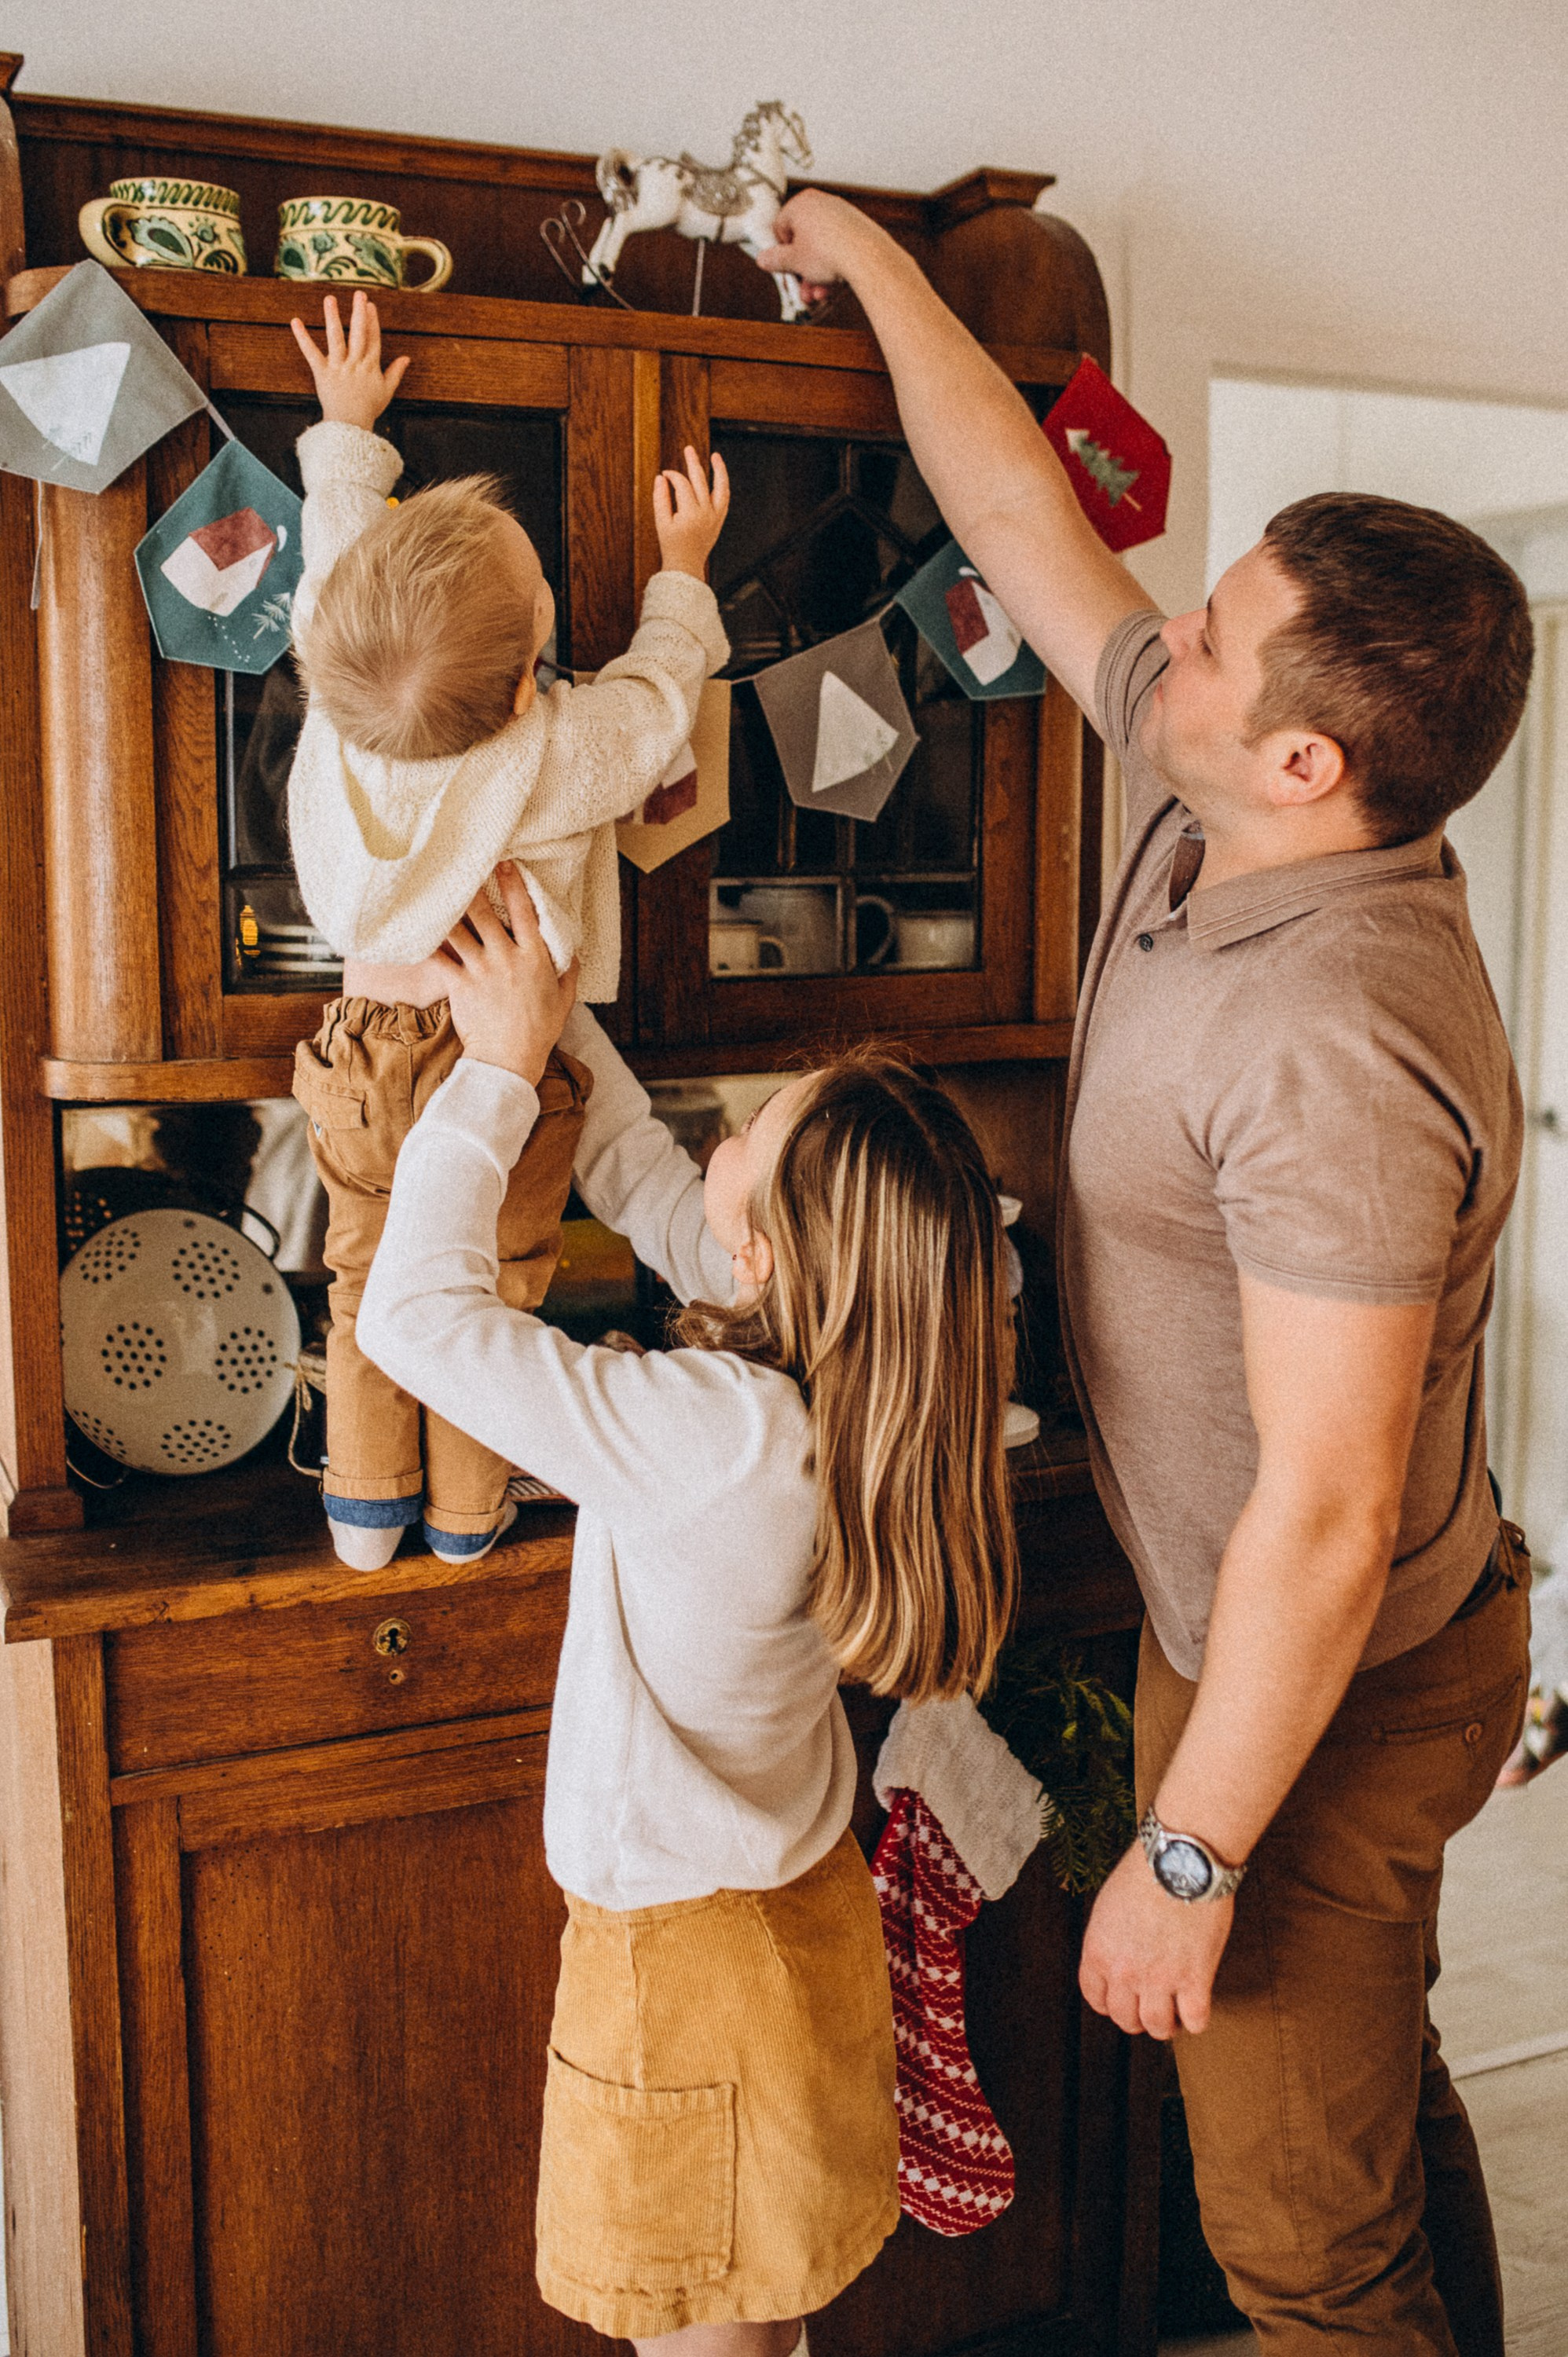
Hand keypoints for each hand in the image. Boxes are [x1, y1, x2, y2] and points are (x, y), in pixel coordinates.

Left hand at [289, 289, 408, 429]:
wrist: (350, 427)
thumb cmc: (368, 409)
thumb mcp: (386, 391)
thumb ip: (395, 373)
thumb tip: (407, 358)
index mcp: (371, 366)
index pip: (373, 339)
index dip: (373, 321)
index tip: (371, 305)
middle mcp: (356, 364)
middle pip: (359, 334)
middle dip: (359, 313)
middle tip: (359, 293)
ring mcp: (339, 367)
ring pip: (336, 339)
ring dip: (333, 318)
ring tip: (330, 299)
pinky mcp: (322, 373)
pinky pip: (311, 353)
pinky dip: (303, 338)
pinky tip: (296, 322)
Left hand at [436, 865, 577, 1087]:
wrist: (509, 1060)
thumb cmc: (539, 1031)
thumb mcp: (564, 999)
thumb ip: (569, 971)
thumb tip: (574, 951)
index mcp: (535, 957)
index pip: (525, 911)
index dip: (513, 884)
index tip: (504, 863)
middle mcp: (507, 958)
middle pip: (485, 913)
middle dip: (473, 887)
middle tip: (461, 866)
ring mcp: (481, 970)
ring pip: (459, 929)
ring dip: (447, 908)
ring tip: (435, 889)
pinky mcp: (460, 985)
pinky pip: (439, 957)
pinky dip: (428, 941)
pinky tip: (416, 927)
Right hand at [652, 446, 730, 577]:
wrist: (686, 565)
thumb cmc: (671, 545)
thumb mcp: (661, 522)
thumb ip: (660, 499)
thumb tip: (660, 477)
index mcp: (690, 514)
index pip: (683, 485)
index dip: (673, 476)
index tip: (664, 475)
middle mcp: (706, 513)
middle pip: (700, 480)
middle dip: (693, 463)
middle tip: (688, 449)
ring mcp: (715, 516)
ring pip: (720, 487)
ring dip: (719, 470)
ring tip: (716, 456)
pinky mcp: (719, 520)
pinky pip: (724, 498)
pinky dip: (722, 485)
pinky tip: (718, 475)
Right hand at [754, 188, 883, 303]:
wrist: (866, 255)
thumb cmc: (827, 253)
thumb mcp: (793, 261)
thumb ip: (775, 259)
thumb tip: (763, 259)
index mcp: (801, 203)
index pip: (781, 227)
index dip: (781, 253)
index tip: (785, 269)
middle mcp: (821, 203)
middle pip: (803, 242)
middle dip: (802, 272)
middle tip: (803, 290)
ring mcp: (841, 214)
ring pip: (821, 249)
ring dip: (817, 276)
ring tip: (819, 295)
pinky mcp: (856, 226)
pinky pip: (838, 248)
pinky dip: (834, 266)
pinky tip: (833, 286)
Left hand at [1078, 1840, 1233, 2037]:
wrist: (1181, 1860)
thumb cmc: (1147, 1872)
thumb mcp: (1110, 1906)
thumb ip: (1110, 1939)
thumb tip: (1120, 1956)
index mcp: (1099, 1952)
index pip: (1096, 1998)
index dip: (1110, 2004)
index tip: (1123, 2002)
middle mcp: (1124, 1971)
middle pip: (1125, 2019)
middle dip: (1137, 2019)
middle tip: (1151, 2010)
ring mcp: (1160, 1979)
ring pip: (1158, 2027)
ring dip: (1166, 2026)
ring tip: (1174, 2016)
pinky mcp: (1195, 1979)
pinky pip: (1195, 2021)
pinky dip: (1196, 2020)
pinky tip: (1197, 2007)